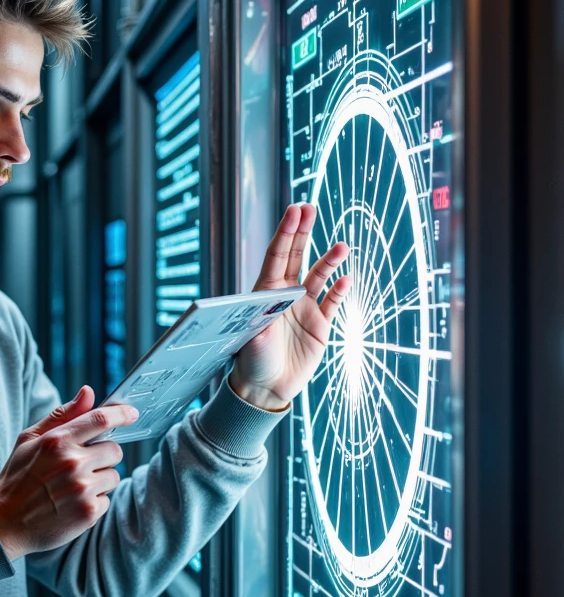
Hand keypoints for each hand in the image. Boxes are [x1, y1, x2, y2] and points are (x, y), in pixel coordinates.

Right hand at [0, 387, 137, 560]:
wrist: (4, 523)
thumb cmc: (17, 478)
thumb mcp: (29, 440)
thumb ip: (62, 415)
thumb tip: (88, 392)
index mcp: (57, 441)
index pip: (100, 419)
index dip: (121, 414)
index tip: (131, 414)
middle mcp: (72, 463)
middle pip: (115, 450)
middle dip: (104, 455)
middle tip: (83, 465)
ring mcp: (82, 489)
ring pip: (114, 476)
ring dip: (100, 480)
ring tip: (72, 488)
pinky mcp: (88, 513)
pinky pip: (107, 500)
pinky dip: (93, 502)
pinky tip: (71, 505)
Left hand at [229, 202, 350, 411]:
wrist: (266, 388)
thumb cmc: (250, 362)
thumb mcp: (249, 340)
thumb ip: (258, 321)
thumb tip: (263, 306)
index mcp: (264, 293)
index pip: (276, 256)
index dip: (285, 232)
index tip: (294, 211)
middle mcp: (285, 295)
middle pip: (295, 256)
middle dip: (302, 232)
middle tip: (309, 208)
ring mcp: (304, 308)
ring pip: (318, 276)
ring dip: (328, 260)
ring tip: (342, 246)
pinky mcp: (319, 325)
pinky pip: (332, 303)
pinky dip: (339, 291)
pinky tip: (345, 280)